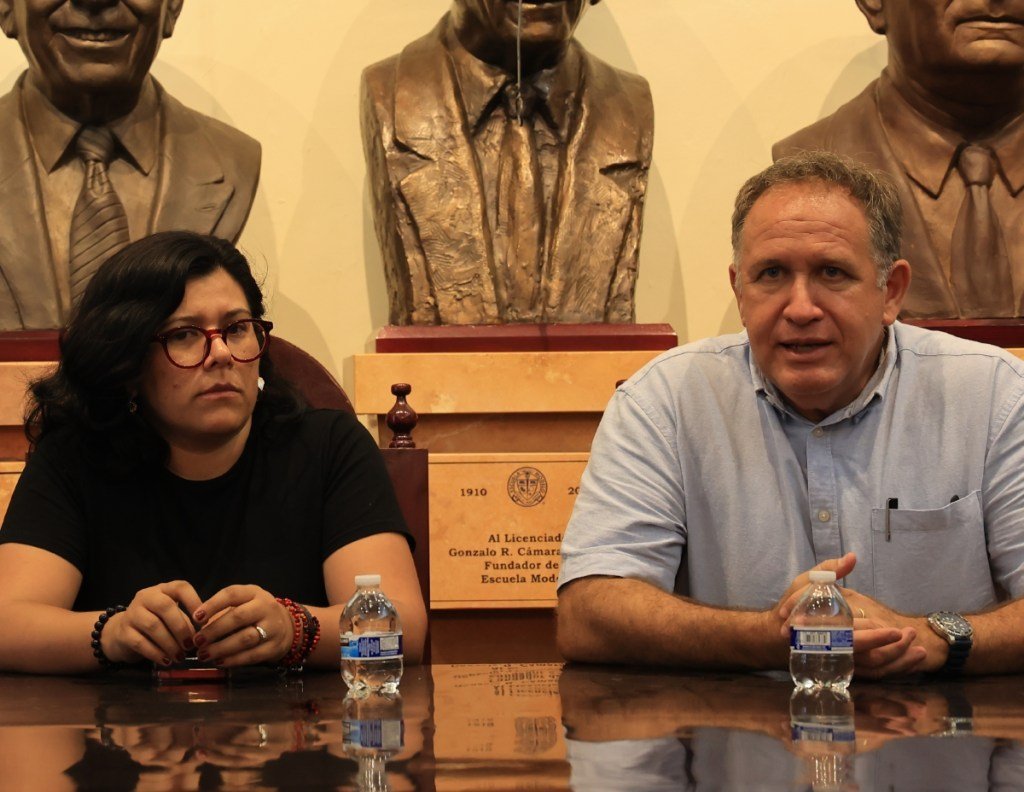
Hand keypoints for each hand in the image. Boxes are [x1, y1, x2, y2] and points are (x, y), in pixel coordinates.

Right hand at [104, 580, 202, 664]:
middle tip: (190, 645)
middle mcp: (146, 597)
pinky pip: (140, 642)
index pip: (180, 587)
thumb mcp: (171, 618)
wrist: (120, 634)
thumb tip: (200, 636)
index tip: (203, 621)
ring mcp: (132, 613)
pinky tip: (166, 661)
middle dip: (180, 627)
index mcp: (163, 590)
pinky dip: (156, 653)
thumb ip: (185, 622)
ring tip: (180, 657)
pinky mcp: (123, 632)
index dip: (194, 602)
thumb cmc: (155, 623)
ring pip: (153, 626)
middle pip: (165, 606)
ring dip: (170, 643)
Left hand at [192, 585, 293, 667]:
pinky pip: (252, 655)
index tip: (195, 617)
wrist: (286, 625)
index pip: (232, 594)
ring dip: (222, 648)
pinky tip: (219, 662)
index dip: (212, 605)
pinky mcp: (274, 646)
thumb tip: (199, 628)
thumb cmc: (254, 613)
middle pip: (239, 617)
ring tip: (204, 654)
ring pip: (246, 638)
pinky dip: (234, 660)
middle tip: (197, 641)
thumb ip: (221, 613)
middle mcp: (265, 607)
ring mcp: (273, 627)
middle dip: (215, 630)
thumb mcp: (242, 604)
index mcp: (253, 593)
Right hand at [775, 554, 925, 678]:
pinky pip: (875, 675)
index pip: (857, 640)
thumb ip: (828, 570)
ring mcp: (844, 664)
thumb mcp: (805, 583)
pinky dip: (894, 670)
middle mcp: (837, 653)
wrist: (775, 637)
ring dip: (900, 663)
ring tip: (920, 652)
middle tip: (911, 635)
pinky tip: (909, 661)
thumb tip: (851, 557)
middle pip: (872, 659)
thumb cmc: (792, 608)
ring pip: (876, 671)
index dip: (879, 637)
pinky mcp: (849, 669)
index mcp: (827, 633)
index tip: (897, 631)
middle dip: (896, 650)